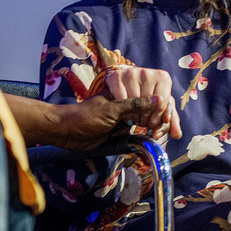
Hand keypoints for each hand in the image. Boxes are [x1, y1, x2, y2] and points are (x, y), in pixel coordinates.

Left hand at [46, 94, 168, 150]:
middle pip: (150, 108)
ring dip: (154, 128)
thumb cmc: (86, 116)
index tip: (164, 119)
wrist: (66, 133)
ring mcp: (123, 116)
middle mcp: (125, 102)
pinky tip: (153, 139)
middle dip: (159, 119)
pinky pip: (136, 132)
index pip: (149, 95)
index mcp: (123, 90)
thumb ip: (136, 104)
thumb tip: (159, 99)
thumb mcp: (112, 109)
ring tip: (159, 136)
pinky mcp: (119, 130)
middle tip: (163, 131)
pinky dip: (145, 136)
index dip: (159, 106)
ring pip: (145, 121)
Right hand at [104, 65, 181, 139]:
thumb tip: (177, 134)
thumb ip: (172, 122)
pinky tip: (126, 114)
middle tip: (143, 124)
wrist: (128, 83)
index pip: (162, 104)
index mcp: (163, 77)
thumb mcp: (162, 107)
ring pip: (133, 102)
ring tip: (135, 120)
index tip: (153, 126)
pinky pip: (120, 99)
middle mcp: (147, 72)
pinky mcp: (116, 77)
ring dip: (134, 116)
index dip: (157, 118)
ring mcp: (131, 73)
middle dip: (145, 118)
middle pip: (147, 103)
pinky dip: (122, 110)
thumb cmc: (148, 96)